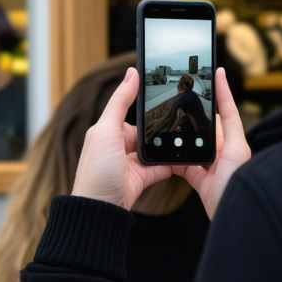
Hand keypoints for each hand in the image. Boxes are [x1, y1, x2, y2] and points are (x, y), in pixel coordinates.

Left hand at [72, 68, 171, 208]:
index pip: (131, 113)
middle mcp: (120, 146)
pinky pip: (163, 166)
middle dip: (160, 128)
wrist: (101, 209)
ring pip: (156, 148)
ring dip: (168, 145)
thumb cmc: (96, 170)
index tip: (166, 95)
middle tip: (180, 117)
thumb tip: (131, 72)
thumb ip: (120, 101)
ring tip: (185, 136)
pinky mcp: (143, 178)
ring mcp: (132, 163)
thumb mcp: (106, 129)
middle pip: (147, 131)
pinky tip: (183, 156)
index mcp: (108, 131)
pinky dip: (173, 163)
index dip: (146, 106)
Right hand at [173, 67, 250, 219]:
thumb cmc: (239, 178)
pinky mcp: (199, 181)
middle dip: (189, 117)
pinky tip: (163, 154)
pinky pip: (181, 166)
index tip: (205, 76)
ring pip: (189, 146)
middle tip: (175, 100)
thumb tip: (223, 86)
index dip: (215, 92)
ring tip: (165, 126)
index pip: (222, 111)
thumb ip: (228, 117)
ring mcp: (210, 167)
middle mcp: (222, 153)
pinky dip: (172, 161)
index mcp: (232, 141)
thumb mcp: (236, 144)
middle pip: (202, 128)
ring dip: (178, 139)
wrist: (234, 211)